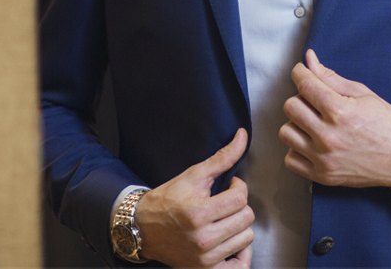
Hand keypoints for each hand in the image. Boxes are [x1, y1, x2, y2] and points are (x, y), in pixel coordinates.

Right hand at [134, 128, 255, 266]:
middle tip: (225, 203)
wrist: (143, 228)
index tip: (229, 186)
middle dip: (239, 206)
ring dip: (239, 227)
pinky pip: (240, 266)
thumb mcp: (193, 175)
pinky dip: (240, 254)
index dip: (238, 186)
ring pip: (247, 238)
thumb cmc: (168, 199)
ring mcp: (205, 258)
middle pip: (246, 218)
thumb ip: (222, 158)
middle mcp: (202, 238)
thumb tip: (242, 136)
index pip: (241, 197)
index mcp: (198, 212)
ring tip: (225, 220)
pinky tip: (230, 242)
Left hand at [279, 49, 390, 188]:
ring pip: (286, 132)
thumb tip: (309, 60)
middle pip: (290, 106)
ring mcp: (324, 158)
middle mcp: (328, 136)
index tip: (302, 72)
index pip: (304, 84)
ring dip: (297, 123)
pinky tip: (312, 142)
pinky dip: (297, 149)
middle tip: (314, 100)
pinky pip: (290, 160)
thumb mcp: (362, 94)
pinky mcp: (323, 176)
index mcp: (339, 111)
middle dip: (300, 97)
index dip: (299, 72)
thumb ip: (331, 77)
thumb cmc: (386, 124)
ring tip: (313, 122)